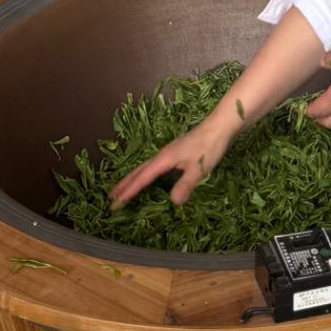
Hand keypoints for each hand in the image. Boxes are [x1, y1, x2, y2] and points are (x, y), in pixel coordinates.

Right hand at [110, 113, 237, 209]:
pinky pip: (154, 167)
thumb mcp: (199, 168)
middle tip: (110, 198)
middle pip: (139, 171)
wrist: (220, 126)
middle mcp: (163, 156)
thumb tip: (173, 203)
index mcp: (164, 159)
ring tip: (123, 189)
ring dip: (133, 179)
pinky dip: (145, 175)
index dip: (129, 192)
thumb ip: (186, 184)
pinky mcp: (176, 153)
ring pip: (145, 168)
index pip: (142, 178)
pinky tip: (149, 178)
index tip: (115, 204)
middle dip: (124, 185)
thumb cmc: (209, 146)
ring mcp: (169, 153)